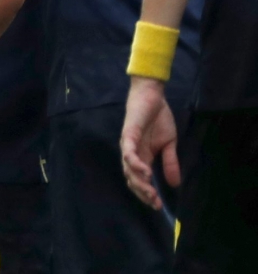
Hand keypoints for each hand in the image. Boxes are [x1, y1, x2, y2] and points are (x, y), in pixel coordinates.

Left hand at [121, 76, 179, 209]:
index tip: (158, 205)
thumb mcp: (169, 144)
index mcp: (141, 157)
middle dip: (143, 192)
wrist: (153, 97)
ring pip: (128, 169)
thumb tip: (175, 184)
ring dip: (139, 182)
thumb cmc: (158, 118)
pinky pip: (128, 152)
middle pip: (132, 178)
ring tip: (151, 192)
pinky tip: (146, 172)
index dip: (147, 193)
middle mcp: (132, 153)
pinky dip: (135, 164)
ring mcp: (128, 144)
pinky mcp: (128, 134)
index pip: (140, 180)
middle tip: (155, 203)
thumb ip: (170, 163)